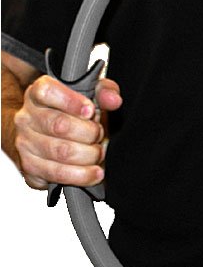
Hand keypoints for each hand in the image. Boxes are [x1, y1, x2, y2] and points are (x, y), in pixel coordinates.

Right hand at [13, 75, 121, 189]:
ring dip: (89, 155)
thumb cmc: (72, 114)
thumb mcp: (90, 96)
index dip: (71, 102)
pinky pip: (58, 174)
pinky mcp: (29, 167)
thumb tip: (113, 100)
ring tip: (99, 153)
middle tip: (100, 135)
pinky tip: (94, 172)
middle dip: (90, 133)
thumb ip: (104, 92)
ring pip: (62, 152)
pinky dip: (82, 175)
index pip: (46, 92)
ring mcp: (25, 143)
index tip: (91, 111)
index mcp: (38, 93)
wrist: (48, 137)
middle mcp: (26, 118)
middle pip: (60, 125)